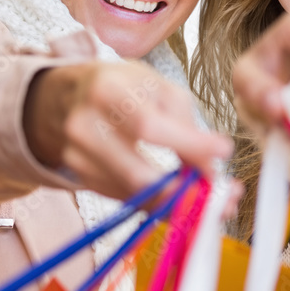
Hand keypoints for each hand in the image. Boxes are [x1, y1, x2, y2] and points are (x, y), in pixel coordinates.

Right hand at [23, 61, 233, 201]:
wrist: (65, 97)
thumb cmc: (120, 87)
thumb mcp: (155, 85)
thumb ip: (184, 121)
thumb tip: (210, 165)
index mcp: (106, 91)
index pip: (149, 126)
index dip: (188, 143)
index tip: (223, 150)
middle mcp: (84, 126)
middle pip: (137, 174)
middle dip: (184, 191)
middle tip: (220, 194)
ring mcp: (77, 157)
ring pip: (134, 196)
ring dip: (176, 204)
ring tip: (208, 198)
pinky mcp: (80, 179)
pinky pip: (126, 200)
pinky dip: (157, 203)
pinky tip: (179, 197)